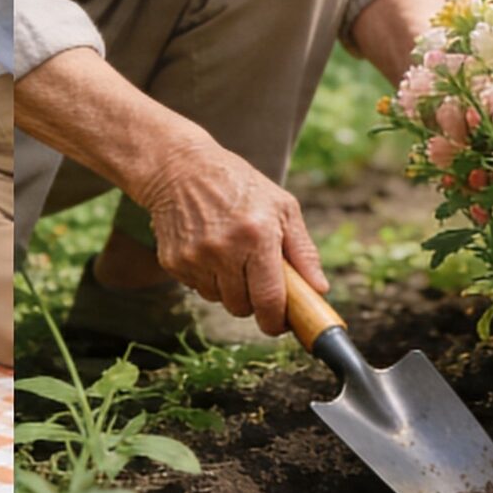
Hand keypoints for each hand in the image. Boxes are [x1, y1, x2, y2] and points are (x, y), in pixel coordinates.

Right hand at [135, 143, 327, 336]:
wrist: (178, 168)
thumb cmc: (238, 184)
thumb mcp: (282, 207)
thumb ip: (303, 251)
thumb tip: (320, 289)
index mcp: (257, 236)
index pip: (269, 300)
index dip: (277, 321)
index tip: (282, 324)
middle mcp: (223, 250)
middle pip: (242, 307)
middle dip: (254, 302)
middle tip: (257, 281)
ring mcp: (194, 257)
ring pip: (218, 300)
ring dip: (229, 290)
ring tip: (231, 258)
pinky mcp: (172, 261)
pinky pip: (197, 288)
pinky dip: (207, 278)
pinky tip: (209, 251)